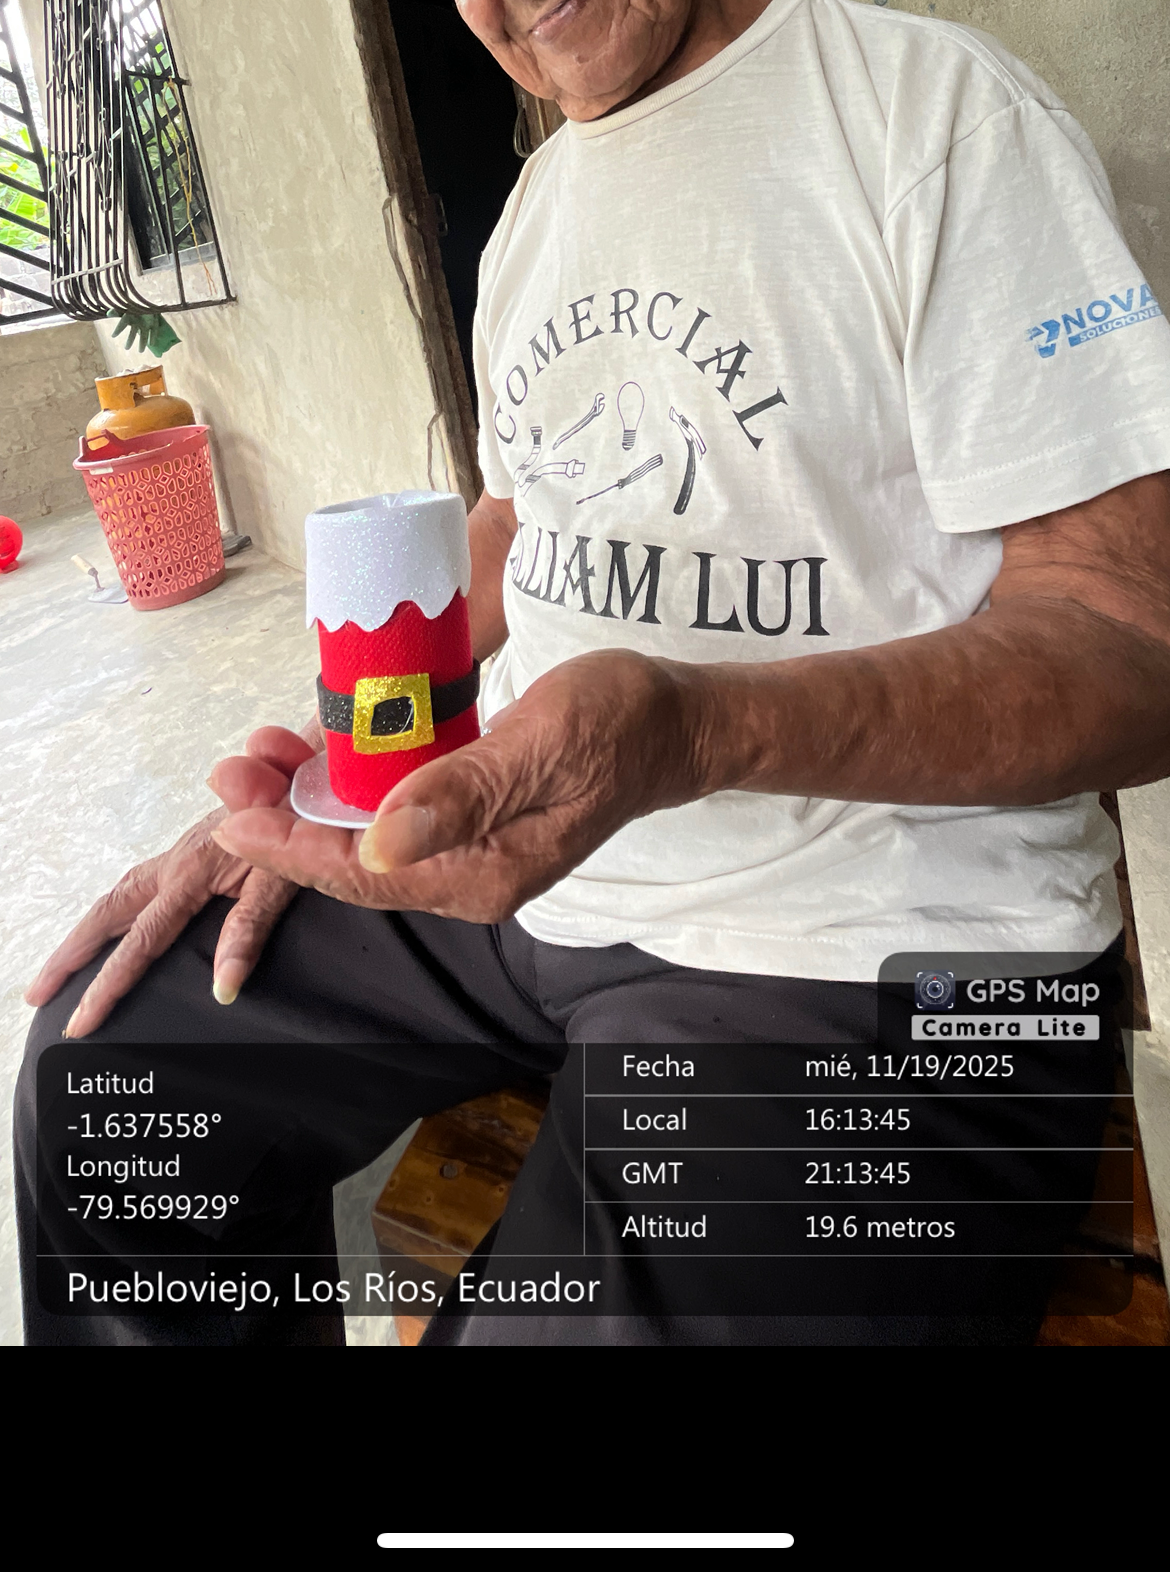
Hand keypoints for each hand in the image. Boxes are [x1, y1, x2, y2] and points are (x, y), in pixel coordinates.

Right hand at [25, 719, 323, 1034]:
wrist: (305, 772)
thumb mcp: (283, 880)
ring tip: (62, 967)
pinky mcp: (191, 849)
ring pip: (120, 894)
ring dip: (87, 931)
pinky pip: (140, 883)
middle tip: (38, 994)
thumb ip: (249, 928)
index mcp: (191, 874)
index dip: (108, 984)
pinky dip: (115, 910)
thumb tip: (222, 987)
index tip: (81, 1021)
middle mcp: (176, 862)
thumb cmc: (299, 822)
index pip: (141, 941)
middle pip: (108, 912)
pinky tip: (116, 925)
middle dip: (70, 955)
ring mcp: (181, 853)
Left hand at [209, 651, 709, 924]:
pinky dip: (347, 787)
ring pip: (366, 838)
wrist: (676, 723)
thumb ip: (463, 794)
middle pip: (353, 862)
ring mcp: (470, 853)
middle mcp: (468, 876)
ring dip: (307, 800)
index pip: (363, 875)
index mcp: (481, 873)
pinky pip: (392, 817)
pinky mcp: (473, 822)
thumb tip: (379, 845)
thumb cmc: (617, 722)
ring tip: (254, 758)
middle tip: (227, 772)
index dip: (290, 846)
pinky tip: (315, 755)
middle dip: (282, 820)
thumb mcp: (541, 743)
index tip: (231, 816)